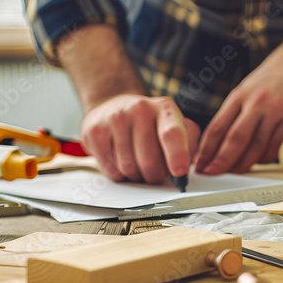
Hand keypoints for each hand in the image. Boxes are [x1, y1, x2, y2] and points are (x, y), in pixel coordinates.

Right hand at [81, 94, 200, 183]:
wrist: (114, 107)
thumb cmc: (149, 123)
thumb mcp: (175, 126)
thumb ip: (187, 145)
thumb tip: (184, 172)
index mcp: (165, 108)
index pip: (172, 134)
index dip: (177, 156)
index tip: (179, 172)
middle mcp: (140, 109)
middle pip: (149, 162)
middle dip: (154, 175)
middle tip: (154, 170)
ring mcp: (115, 118)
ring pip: (129, 168)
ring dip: (135, 175)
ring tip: (136, 160)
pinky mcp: (95, 132)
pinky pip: (111, 170)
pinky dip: (118, 174)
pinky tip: (119, 158)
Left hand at [195, 29, 282, 173]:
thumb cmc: (279, 71)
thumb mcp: (251, 85)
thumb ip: (240, 109)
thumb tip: (225, 139)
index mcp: (240, 94)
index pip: (217, 127)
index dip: (206, 149)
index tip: (200, 163)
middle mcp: (256, 102)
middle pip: (234, 139)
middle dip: (221, 161)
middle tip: (213, 172)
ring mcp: (277, 109)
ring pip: (256, 146)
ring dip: (245, 163)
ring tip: (237, 171)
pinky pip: (278, 144)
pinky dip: (268, 156)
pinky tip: (262, 159)